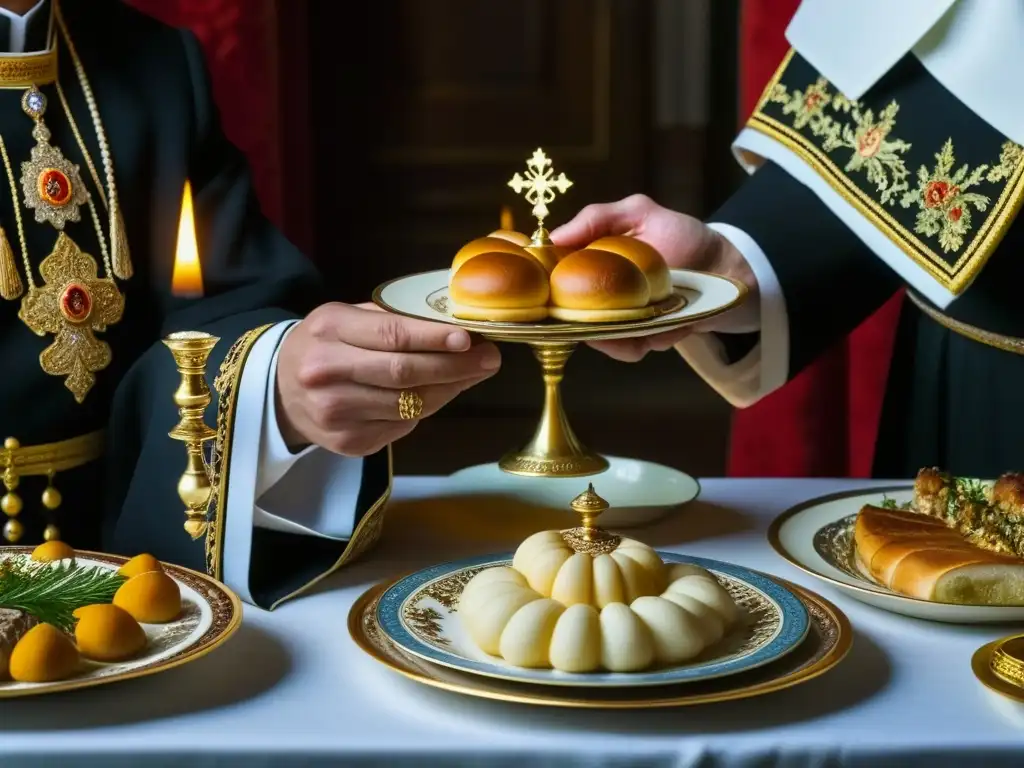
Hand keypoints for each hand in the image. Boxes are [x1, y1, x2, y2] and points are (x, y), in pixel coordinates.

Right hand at [275, 303, 499, 454]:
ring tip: (473, 373)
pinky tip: (436, 394)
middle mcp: (326, 373)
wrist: (280, 391)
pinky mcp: (348, 442)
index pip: (390, 335)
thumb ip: (393, 321)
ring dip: (450, 389)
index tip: (469, 338)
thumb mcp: (346, 318)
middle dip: (455, 366)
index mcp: (328, 330)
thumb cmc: (326, 345)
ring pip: (410, 403)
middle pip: (404, 373)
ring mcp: (336, 413)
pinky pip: (402, 425)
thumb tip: (456, 329)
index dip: (434, 339)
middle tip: (490, 359)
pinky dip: (426, 409)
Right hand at [550, 194, 756, 361]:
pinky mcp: (644, 341)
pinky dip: (649, 338)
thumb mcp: (638, 212)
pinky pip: (632, 348)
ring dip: (620, 332)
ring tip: (649, 316)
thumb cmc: (681, 236)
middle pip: (569, 321)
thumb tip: (552, 236)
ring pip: (601, 340)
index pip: (552, 283)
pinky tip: (669, 324)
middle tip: (594, 313)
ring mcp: (621, 322)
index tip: (543, 291)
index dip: (542, 290)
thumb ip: (596, 217)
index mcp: (589, 266)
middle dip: (578, 321)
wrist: (727, 269)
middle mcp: (599, 298)